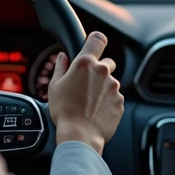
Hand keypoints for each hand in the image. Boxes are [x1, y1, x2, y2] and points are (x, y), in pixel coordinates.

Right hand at [47, 32, 123, 154]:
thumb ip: (61, 68)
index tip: (94, 45)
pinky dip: (107, 101)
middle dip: (98, 70)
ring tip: (88, 103)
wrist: (80, 135)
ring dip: (102, 88)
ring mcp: (114, 86)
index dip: (96, 41)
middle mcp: (103, 72)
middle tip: (85, 84)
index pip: (98, 39)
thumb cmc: (64, 111)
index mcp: (85, 64)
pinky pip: (114, 97)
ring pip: (110, 82)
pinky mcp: (120, 101)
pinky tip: (95, 111)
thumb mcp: (54, 86)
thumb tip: (63, 57)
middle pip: (106, 62)